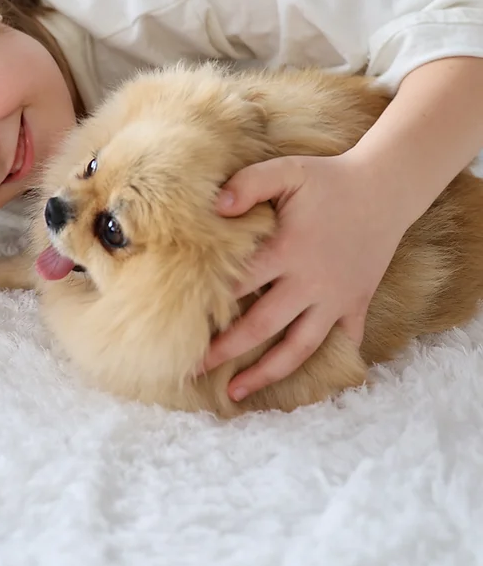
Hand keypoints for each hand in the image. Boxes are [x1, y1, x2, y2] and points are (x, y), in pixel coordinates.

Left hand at [202, 152, 407, 400]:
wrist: (384, 189)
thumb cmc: (329, 179)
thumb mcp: (288, 172)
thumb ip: (250, 184)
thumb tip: (216, 207)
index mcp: (288, 250)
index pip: (239, 283)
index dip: (209, 303)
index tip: (180, 322)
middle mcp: (310, 282)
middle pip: (262, 326)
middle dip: (225, 350)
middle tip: (193, 368)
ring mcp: (335, 298)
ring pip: (299, 347)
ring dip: (266, 373)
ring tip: (236, 393)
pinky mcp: (356, 303)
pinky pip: (342, 342)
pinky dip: (326, 364)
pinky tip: (304, 386)